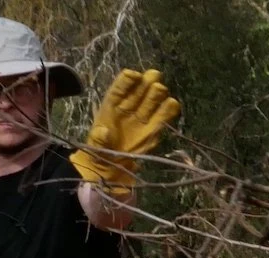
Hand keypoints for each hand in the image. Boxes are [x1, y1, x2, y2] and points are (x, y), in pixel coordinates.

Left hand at [69, 68, 181, 197]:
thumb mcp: (95, 149)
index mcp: (109, 110)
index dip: (125, 82)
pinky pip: (161, 119)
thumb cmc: (99, 156)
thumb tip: (103, 132)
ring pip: (150, 102)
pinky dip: (168, 111)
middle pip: (137, 93)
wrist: (112, 170)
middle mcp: (127, 111)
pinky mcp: (152, 131)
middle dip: (145, 84)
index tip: (133, 75)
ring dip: (156, 95)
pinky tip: (173, 104)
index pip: (117, 91)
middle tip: (154, 77)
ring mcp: (141, 120)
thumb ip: (99, 140)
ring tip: (162, 89)